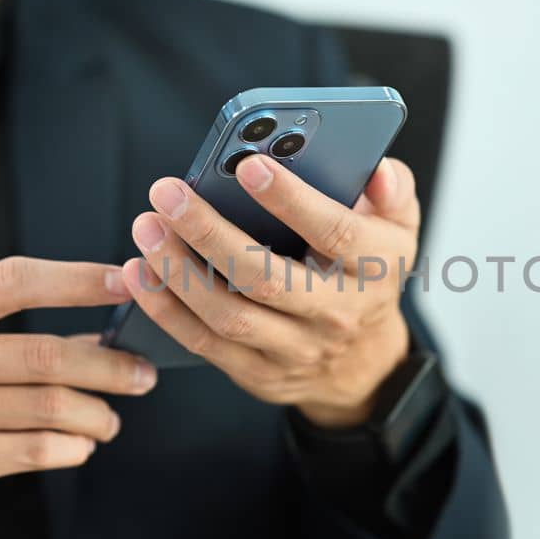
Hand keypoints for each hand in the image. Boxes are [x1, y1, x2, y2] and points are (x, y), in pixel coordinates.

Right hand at [0, 257, 154, 525]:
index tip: (125, 282)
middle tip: (143, 373)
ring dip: (97, 413)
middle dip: (109, 365)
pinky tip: (82, 443)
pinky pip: (34, 450)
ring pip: (47, 407)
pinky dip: (73, 447)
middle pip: (44, 354)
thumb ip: (14, 327)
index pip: (13, 281)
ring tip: (111, 418)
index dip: (75, 280)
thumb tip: (110, 327)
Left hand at [120, 155, 420, 427]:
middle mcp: (335, 313)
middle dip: (210, 232)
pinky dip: (167, 309)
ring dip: (179, 271)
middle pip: (267, 278)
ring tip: (146, 227)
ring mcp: (295, 349)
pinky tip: (141, 272)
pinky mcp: (258, 373)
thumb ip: (393, 192)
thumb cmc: (368, 275)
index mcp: (373, 268)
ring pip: (229, 315)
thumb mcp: (398, 230)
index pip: (334, 232)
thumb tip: (377, 170)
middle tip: (169, 193)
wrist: (363, 364)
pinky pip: (205, 344)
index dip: (292, 200)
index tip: (250, 165)